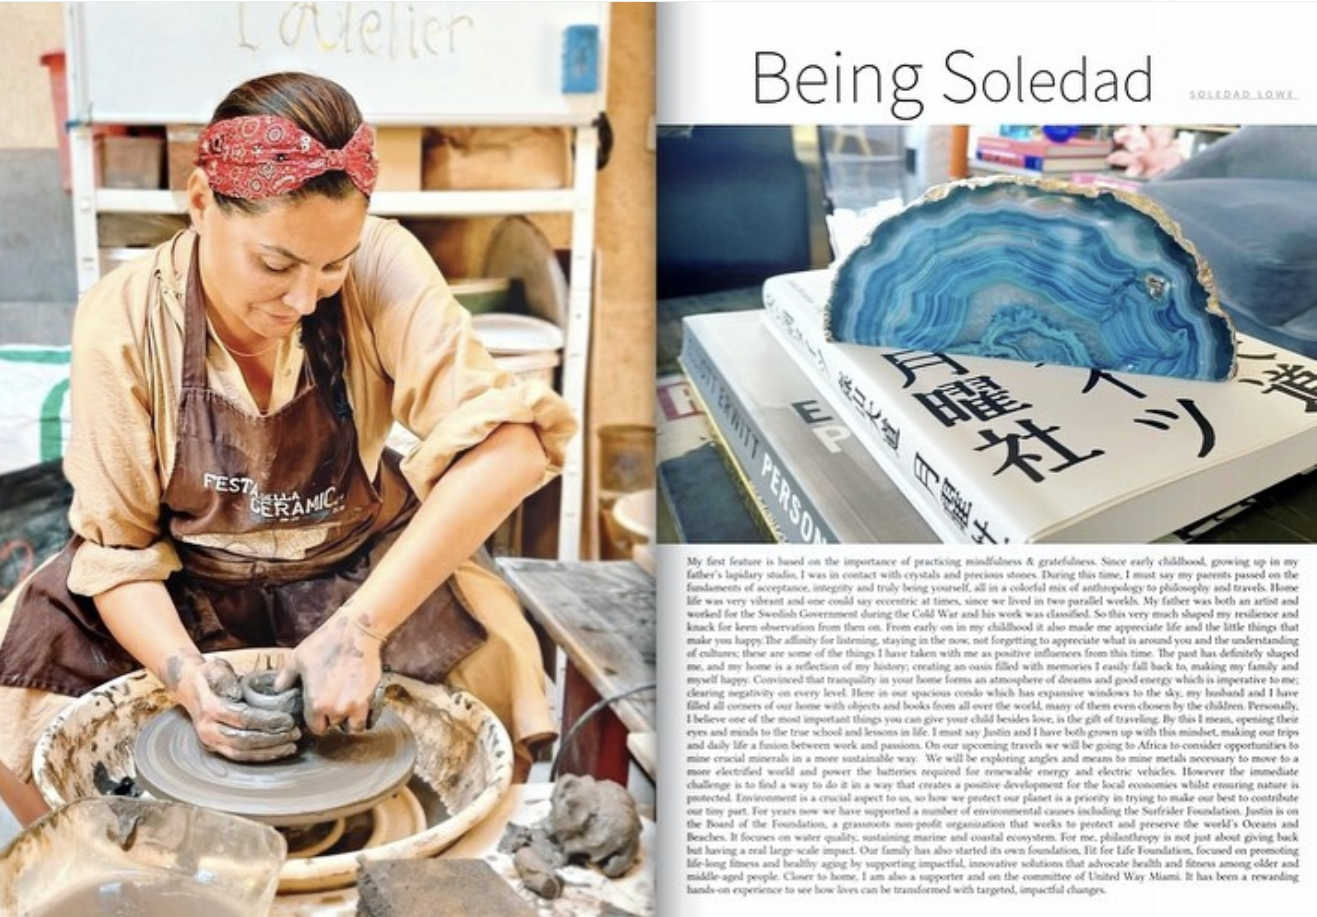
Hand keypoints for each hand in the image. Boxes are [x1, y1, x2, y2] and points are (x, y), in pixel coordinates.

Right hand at [167, 653, 300, 761]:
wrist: (188, 686)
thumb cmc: (207, 675)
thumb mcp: (214, 667)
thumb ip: (224, 677)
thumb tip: (236, 693)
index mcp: (209, 709)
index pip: (241, 718)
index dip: (266, 721)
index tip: (287, 720)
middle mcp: (207, 729)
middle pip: (242, 740)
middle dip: (271, 739)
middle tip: (294, 733)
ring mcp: (210, 741)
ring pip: (241, 753)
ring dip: (268, 752)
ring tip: (291, 746)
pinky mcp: (216, 747)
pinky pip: (238, 757)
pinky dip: (259, 757)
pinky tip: (278, 752)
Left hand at [274, 611, 383, 735]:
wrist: (357, 632)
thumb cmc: (326, 643)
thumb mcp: (297, 659)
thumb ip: (285, 678)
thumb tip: (278, 690)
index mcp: (316, 704)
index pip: (315, 727)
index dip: (315, 720)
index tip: (317, 711)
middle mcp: (336, 710)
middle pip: (333, 725)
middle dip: (331, 716)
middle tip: (331, 701)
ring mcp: (356, 705)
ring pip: (352, 726)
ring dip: (349, 719)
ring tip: (346, 705)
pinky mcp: (371, 697)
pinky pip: (367, 717)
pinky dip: (363, 713)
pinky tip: (358, 701)